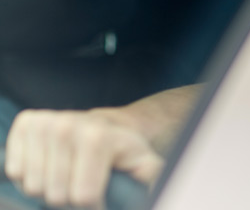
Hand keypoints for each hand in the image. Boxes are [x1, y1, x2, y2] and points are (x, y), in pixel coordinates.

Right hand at [4, 108, 163, 208]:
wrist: (106, 125)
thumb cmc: (124, 150)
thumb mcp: (145, 163)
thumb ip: (151, 177)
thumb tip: (159, 187)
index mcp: (96, 137)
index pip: (83, 198)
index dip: (94, 205)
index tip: (102, 197)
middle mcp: (66, 126)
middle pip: (56, 195)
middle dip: (70, 198)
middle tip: (83, 184)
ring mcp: (43, 123)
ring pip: (33, 186)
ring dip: (50, 188)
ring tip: (69, 175)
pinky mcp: (25, 124)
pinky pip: (15, 172)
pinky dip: (31, 175)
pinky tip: (51, 165)